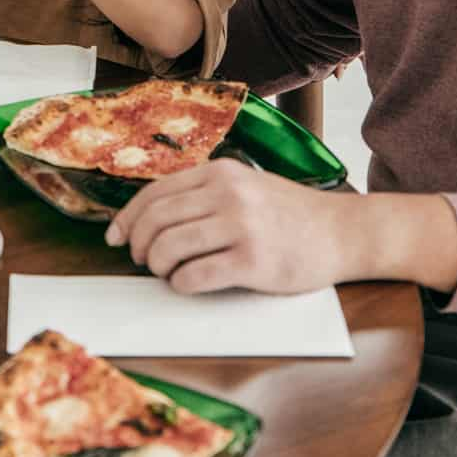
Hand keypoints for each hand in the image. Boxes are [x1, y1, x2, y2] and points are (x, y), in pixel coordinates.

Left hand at [106, 161, 355, 294]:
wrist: (341, 232)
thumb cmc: (289, 213)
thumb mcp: (246, 185)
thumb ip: (204, 193)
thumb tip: (150, 216)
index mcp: (220, 173)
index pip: (155, 192)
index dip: (127, 218)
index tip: (115, 237)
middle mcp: (228, 194)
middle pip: (156, 220)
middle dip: (137, 244)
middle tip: (139, 260)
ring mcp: (241, 227)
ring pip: (169, 247)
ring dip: (157, 265)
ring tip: (165, 272)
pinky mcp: (252, 261)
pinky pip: (195, 276)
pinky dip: (181, 284)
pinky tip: (187, 284)